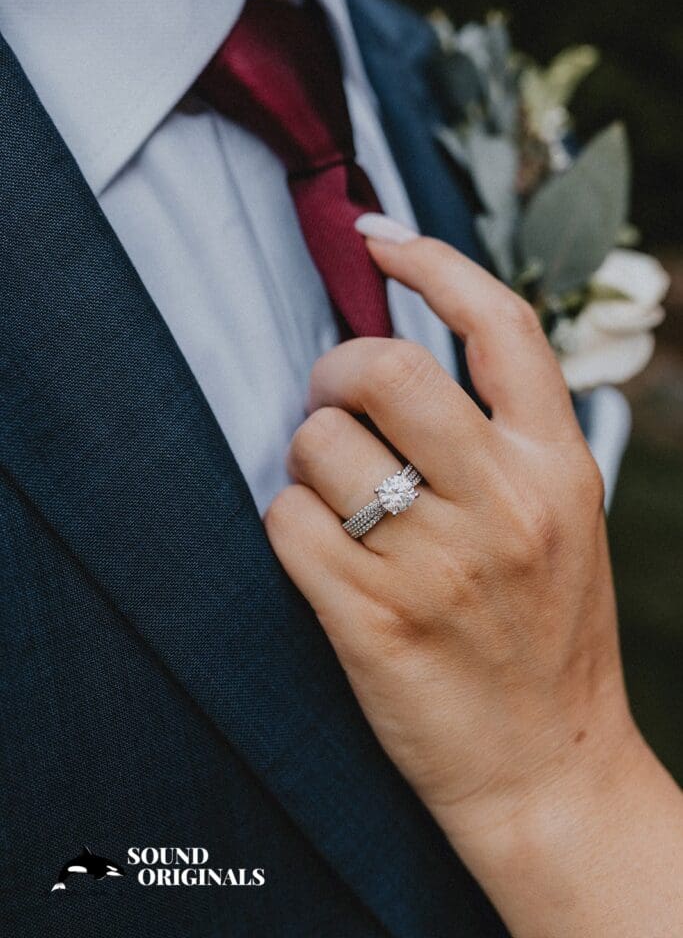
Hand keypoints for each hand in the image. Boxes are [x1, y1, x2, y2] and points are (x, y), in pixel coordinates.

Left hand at [265, 226, 682, 935]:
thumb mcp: (560, 518)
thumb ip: (502, 440)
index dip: (432, 263)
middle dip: (333, 370)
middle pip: (383, 368)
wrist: (549, 771)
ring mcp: (438, 561)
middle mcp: (503, 501)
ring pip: (319, 444)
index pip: (499, 323)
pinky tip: (315, 550)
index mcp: (557, 464)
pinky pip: (286, 521)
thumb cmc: (548, 637)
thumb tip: (401, 362)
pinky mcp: (372, 619)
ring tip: (332, 498)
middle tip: (330, 401)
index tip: (379, 238)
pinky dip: (285, 521)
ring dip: (306, 459)